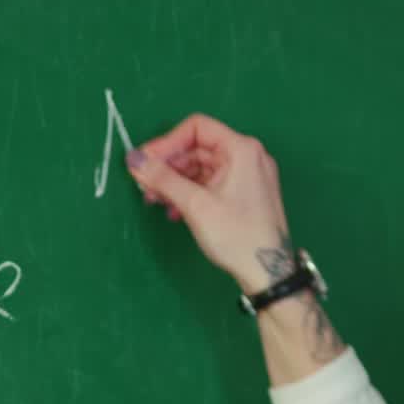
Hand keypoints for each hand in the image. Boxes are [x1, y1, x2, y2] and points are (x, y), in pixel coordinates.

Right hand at [125, 113, 294, 292]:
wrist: (269, 275)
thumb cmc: (237, 237)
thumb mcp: (195, 205)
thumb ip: (162, 178)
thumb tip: (134, 160)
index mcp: (242, 149)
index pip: (196, 128)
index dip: (167, 142)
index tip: (145, 162)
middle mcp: (249, 157)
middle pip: (198, 149)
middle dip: (168, 167)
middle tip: (144, 185)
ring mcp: (250, 178)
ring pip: (203, 169)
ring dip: (176, 183)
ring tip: (155, 201)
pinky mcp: (247, 196)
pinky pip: (214, 185)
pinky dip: (192, 194)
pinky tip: (175, 211)